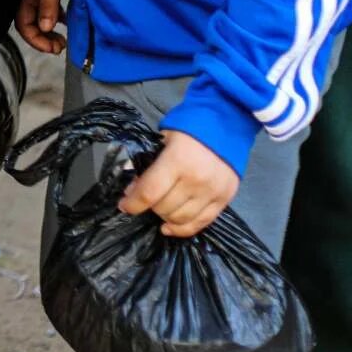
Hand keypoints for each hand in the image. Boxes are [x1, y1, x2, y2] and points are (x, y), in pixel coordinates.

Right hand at [17, 0, 66, 53]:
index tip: (53, 49)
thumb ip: (47, 4)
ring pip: (40, 20)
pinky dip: (57, 20)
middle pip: (30, 25)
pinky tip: (67, 23)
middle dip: (44, 40)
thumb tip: (46, 28)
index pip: (24, 25)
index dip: (36, 40)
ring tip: (63, 40)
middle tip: (59, 47)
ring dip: (50, 32)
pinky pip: (49, 10)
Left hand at [119, 130, 238, 237]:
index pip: (149, 193)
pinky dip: (183, 229)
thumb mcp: (163, 139)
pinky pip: (201, 223)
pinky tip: (169, 227)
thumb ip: (149, 164)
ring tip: (159, 208)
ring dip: (164, 217)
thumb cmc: (190, 128)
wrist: (227, 122)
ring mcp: (213, 192)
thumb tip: (133, 189)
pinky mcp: (225, 199)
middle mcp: (196, 180)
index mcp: (177, 161)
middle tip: (145, 198)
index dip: (133, 204)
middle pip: (164, 208)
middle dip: (148, 206)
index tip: (124, 206)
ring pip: (180, 219)